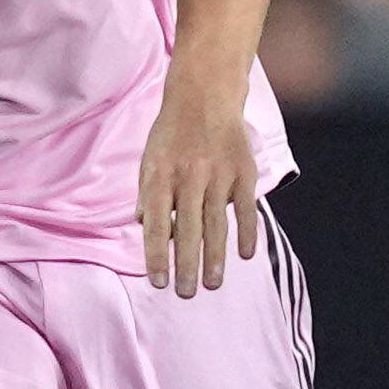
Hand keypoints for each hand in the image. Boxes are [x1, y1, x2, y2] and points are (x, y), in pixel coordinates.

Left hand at [138, 79, 262, 296]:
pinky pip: (245, 207)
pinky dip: (246, 232)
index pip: (155, 224)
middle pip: (187, 229)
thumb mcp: (149, 158)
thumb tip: (141, 225)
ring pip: (216, 223)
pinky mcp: (243, 170)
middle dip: (186, 265)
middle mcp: (189, 176)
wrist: (205, 94)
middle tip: (185, 294)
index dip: (156, 255)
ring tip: (213, 284)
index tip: (158, 282)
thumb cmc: (173, 132)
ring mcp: (218, 174)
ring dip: (215, 257)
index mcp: (160, 175)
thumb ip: (147, 193)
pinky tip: (244, 255)